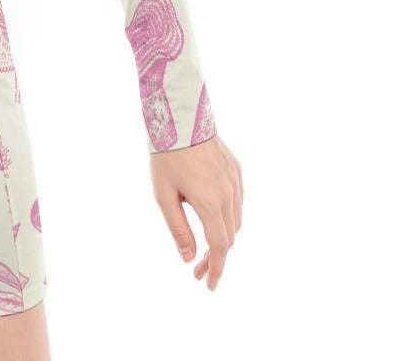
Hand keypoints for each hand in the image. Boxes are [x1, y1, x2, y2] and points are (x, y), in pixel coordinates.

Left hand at [149, 134, 241, 290]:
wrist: (180, 117)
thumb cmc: (166, 156)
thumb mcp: (163, 195)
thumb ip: (179, 228)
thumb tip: (190, 258)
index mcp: (210, 203)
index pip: (220, 247)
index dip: (216, 269)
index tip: (209, 285)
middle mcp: (229, 194)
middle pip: (229, 237)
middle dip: (216, 257)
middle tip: (198, 268)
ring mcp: (235, 181)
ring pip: (236, 220)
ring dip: (224, 236)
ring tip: (205, 244)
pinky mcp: (236, 169)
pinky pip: (238, 201)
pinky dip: (229, 216)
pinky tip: (214, 215)